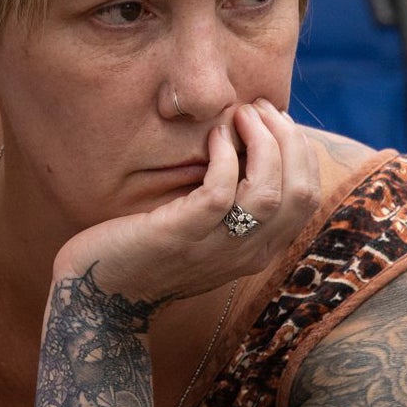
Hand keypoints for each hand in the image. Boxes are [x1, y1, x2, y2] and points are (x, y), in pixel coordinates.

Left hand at [54, 101, 330, 308]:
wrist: (98, 297)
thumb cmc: (147, 252)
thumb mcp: (203, 233)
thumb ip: (231, 205)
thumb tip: (249, 147)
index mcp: (259, 250)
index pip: (307, 198)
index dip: (300, 150)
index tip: (275, 120)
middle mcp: (246, 253)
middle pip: (299, 192)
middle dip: (288, 139)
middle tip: (259, 108)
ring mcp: (214, 248)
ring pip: (270, 192)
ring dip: (262, 142)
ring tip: (239, 115)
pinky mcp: (179, 237)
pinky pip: (220, 192)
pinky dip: (224, 158)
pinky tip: (212, 137)